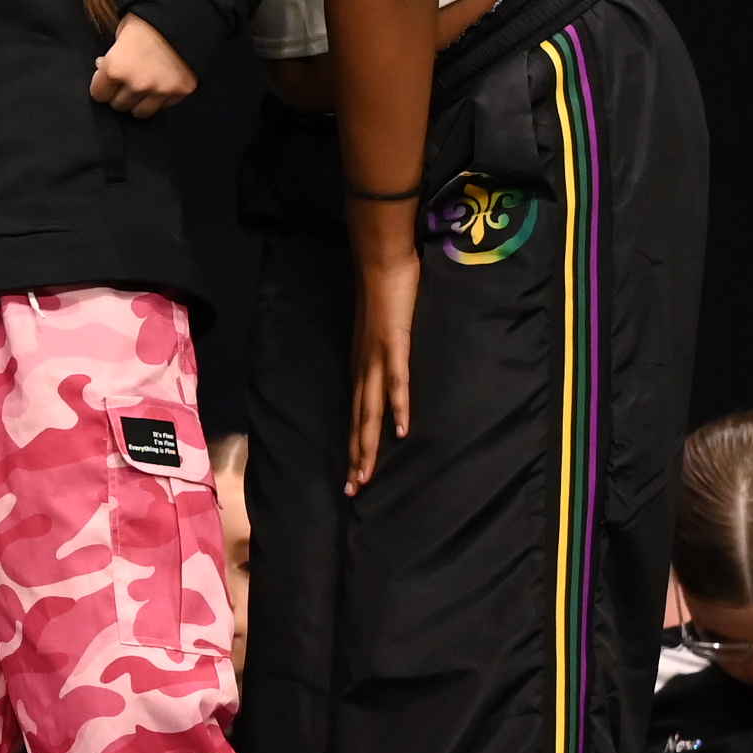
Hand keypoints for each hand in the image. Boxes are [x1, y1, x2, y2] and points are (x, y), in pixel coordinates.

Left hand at [86, 15, 195, 117]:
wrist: (183, 15)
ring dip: (139, 102)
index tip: (108, 81)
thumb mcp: (120, 36)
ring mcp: (160, 90)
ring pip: (141, 112)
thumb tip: (102, 68)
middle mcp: (136, 84)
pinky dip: (161, 98)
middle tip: (126, 83)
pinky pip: (164, 106)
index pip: (99, 95)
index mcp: (115, 69)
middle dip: (120, 95)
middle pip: (119, 106)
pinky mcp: (180, 92)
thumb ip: (110, 58)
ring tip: (143, 88)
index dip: (102, 86)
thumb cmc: (146, 21)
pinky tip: (162, 83)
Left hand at [345, 207, 417, 491]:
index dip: (355, 444)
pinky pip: (397, 381)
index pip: (356, 413)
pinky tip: (400, 430)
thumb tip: (389, 372)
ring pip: (371, 409)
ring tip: (365, 475)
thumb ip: (383, 354)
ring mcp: (377, 358)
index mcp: (361, 366)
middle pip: (358, 420)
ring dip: (368, 443)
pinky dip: (398, 406)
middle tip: (352, 490)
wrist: (380, 262)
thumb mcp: (381, 333)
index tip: (352, 475)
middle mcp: (364, 367)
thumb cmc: (383, 295)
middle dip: (356, 457)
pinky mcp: (395, 345)